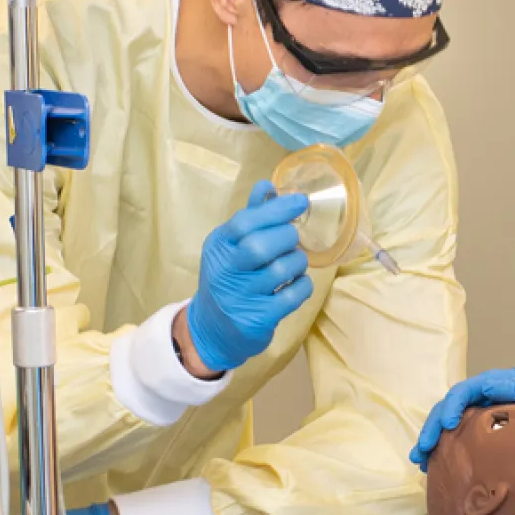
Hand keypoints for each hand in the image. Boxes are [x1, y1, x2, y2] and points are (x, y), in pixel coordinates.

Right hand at [184, 181, 312, 372]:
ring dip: (297, 261)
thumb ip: (251, 216)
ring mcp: (241, 296)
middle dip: (287, 237)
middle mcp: (225, 271)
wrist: (211, 329)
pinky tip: (297, 282)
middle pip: (261, 245)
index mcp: (219, 246)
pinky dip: (303, 285)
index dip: (276, 209)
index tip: (301, 202)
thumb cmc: (228, 278)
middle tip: (293, 238)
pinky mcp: (257, 319)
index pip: (245, 222)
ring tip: (294, 261)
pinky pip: (293, 295)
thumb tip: (268, 185)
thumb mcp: (230, 246)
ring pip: (281, 270)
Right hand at [409, 366, 514, 470]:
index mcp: (489, 384)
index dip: (452, 406)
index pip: (463, 392)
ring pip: (446, 423)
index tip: (448, 424)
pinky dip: (442, 449)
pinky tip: (432, 465)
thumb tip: (489, 386)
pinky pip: (455, 436)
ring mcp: (476, 412)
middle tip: (424, 448)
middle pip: (447, 408)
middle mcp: (477, 396)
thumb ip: (513, 385)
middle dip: (433, 427)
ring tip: (419, 460)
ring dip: (431, 440)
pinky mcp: (477, 427)